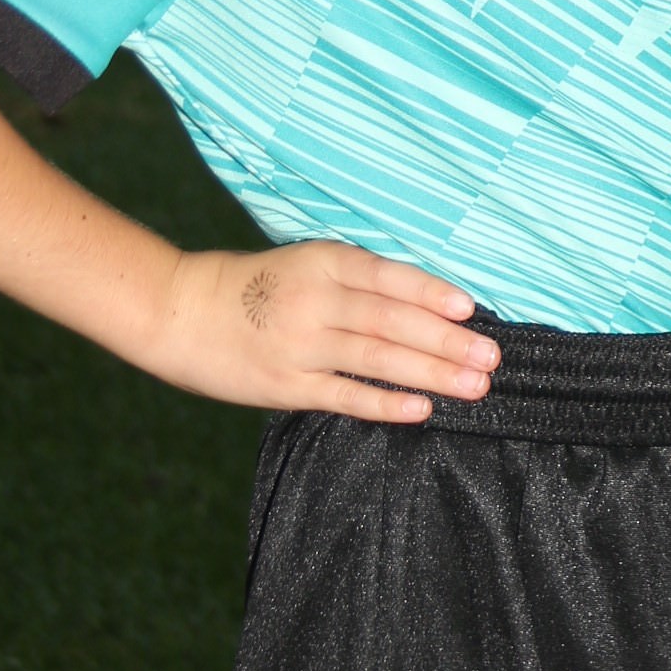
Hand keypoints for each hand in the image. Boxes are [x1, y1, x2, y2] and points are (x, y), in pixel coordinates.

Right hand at [150, 238, 499, 420]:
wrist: (178, 311)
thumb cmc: (249, 286)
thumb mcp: (302, 264)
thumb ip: (354, 280)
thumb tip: (421, 303)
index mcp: (322, 262)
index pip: (390, 278)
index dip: (433, 293)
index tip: (473, 308)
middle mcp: (316, 300)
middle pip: (394, 320)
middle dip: (448, 341)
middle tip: (492, 358)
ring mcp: (301, 344)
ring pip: (378, 358)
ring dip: (432, 372)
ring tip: (474, 385)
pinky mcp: (285, 384)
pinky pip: (345, 395)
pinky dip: (385, 402)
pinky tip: (422, 409)